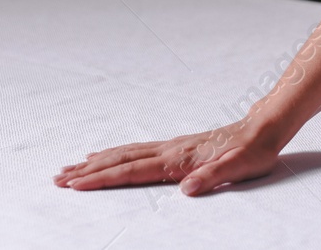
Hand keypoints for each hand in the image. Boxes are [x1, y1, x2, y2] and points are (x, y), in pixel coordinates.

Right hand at [52, 114, 286, 196]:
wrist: (263, 129)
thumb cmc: (252, 153)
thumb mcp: (239, 169)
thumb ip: (214, 178)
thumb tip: (187, 190)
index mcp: (179, 159)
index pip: (133, 171)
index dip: (103, 179)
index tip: (76, 184)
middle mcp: (169, 150)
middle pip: (121, 160)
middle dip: (88, 171)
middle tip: (57, 178)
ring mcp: (171, 146)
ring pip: (125, 153)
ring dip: (96, 162)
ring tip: (70, 168)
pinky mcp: (175, 146)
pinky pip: (137, 150)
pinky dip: (115, 154)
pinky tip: (105, 156)